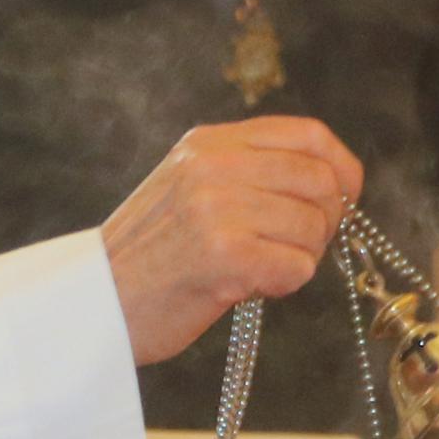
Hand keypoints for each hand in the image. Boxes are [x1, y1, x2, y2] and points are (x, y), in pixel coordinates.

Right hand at [101, 118, 363, 363]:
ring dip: (300, 258)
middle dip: (327, 222)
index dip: (342, 167)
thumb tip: (331, 184)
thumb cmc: (151, 258)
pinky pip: (296, 267)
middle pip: (321, 182)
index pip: (308, 134)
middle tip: (298, 248)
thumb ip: (249, 173)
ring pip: (313, 228)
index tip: (345, 197)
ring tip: (260, 269)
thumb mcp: (190, 188)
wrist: (94, 305)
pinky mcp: (223, 255)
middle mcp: (213, 166)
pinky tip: (251, 287)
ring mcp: (216, 208)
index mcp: (209, 143)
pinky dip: (285, 284)